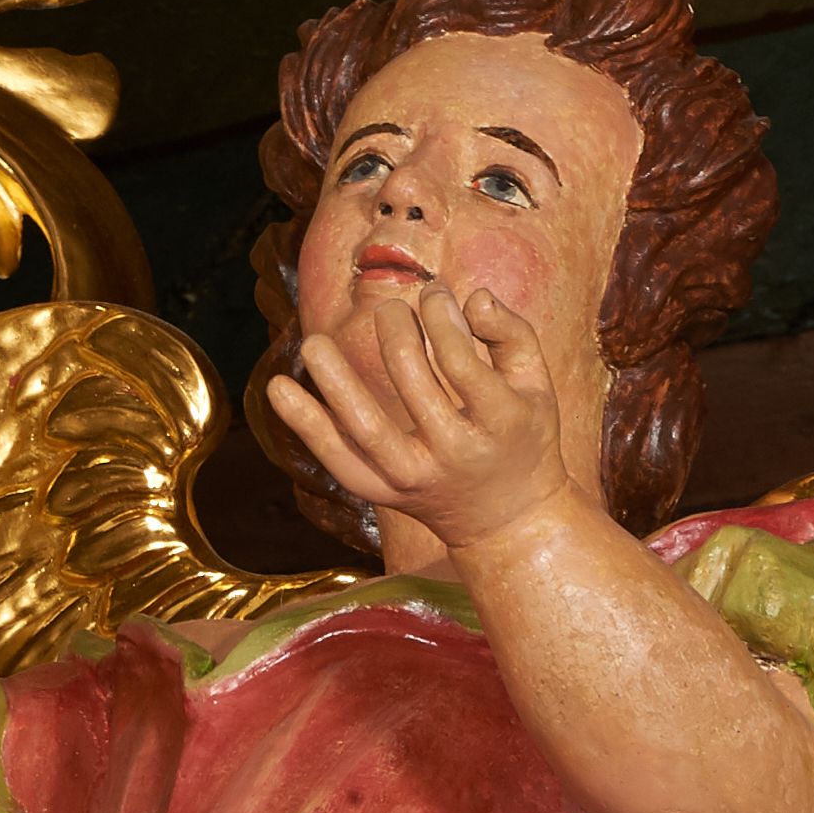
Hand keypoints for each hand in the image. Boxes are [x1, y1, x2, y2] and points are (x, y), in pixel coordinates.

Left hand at [267, 286, 570, 556]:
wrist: (508, 518)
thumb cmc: (522, 435)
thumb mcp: (536, 385)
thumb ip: (510, 333)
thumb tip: (468, 296)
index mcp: (499, 424)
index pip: (460, 361)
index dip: (441, 318)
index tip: (432, 294)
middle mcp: (455, 454)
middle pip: (414, 385)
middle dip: (397, 334)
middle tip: (389, 309)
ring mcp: (416, 478)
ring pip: (367, 430)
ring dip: (336, 382)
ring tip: (313, 342)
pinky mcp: (385, 493)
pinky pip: (339, 460)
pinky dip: (306, 425)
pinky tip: (277, 389)